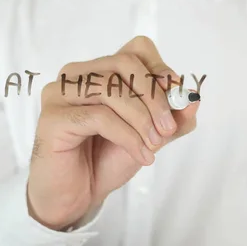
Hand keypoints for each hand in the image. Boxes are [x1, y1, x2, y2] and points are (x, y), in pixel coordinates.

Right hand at [27, 36, 199, 229]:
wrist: (77, 195)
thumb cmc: (106, 159)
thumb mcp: (149, 136)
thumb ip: (173, 118)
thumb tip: (194, 97)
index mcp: (98, 70)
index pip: (135, 49)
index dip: (160, 69)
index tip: (176, 97)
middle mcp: (76, 74)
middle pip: (124, 63)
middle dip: (154, 96)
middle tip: (168, 128)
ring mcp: (59, 93)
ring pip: (110, 89)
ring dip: (141, 119)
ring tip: (155, 146)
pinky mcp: (53, 118)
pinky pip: (99, 117)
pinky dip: (127, 137)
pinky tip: (141, 156)